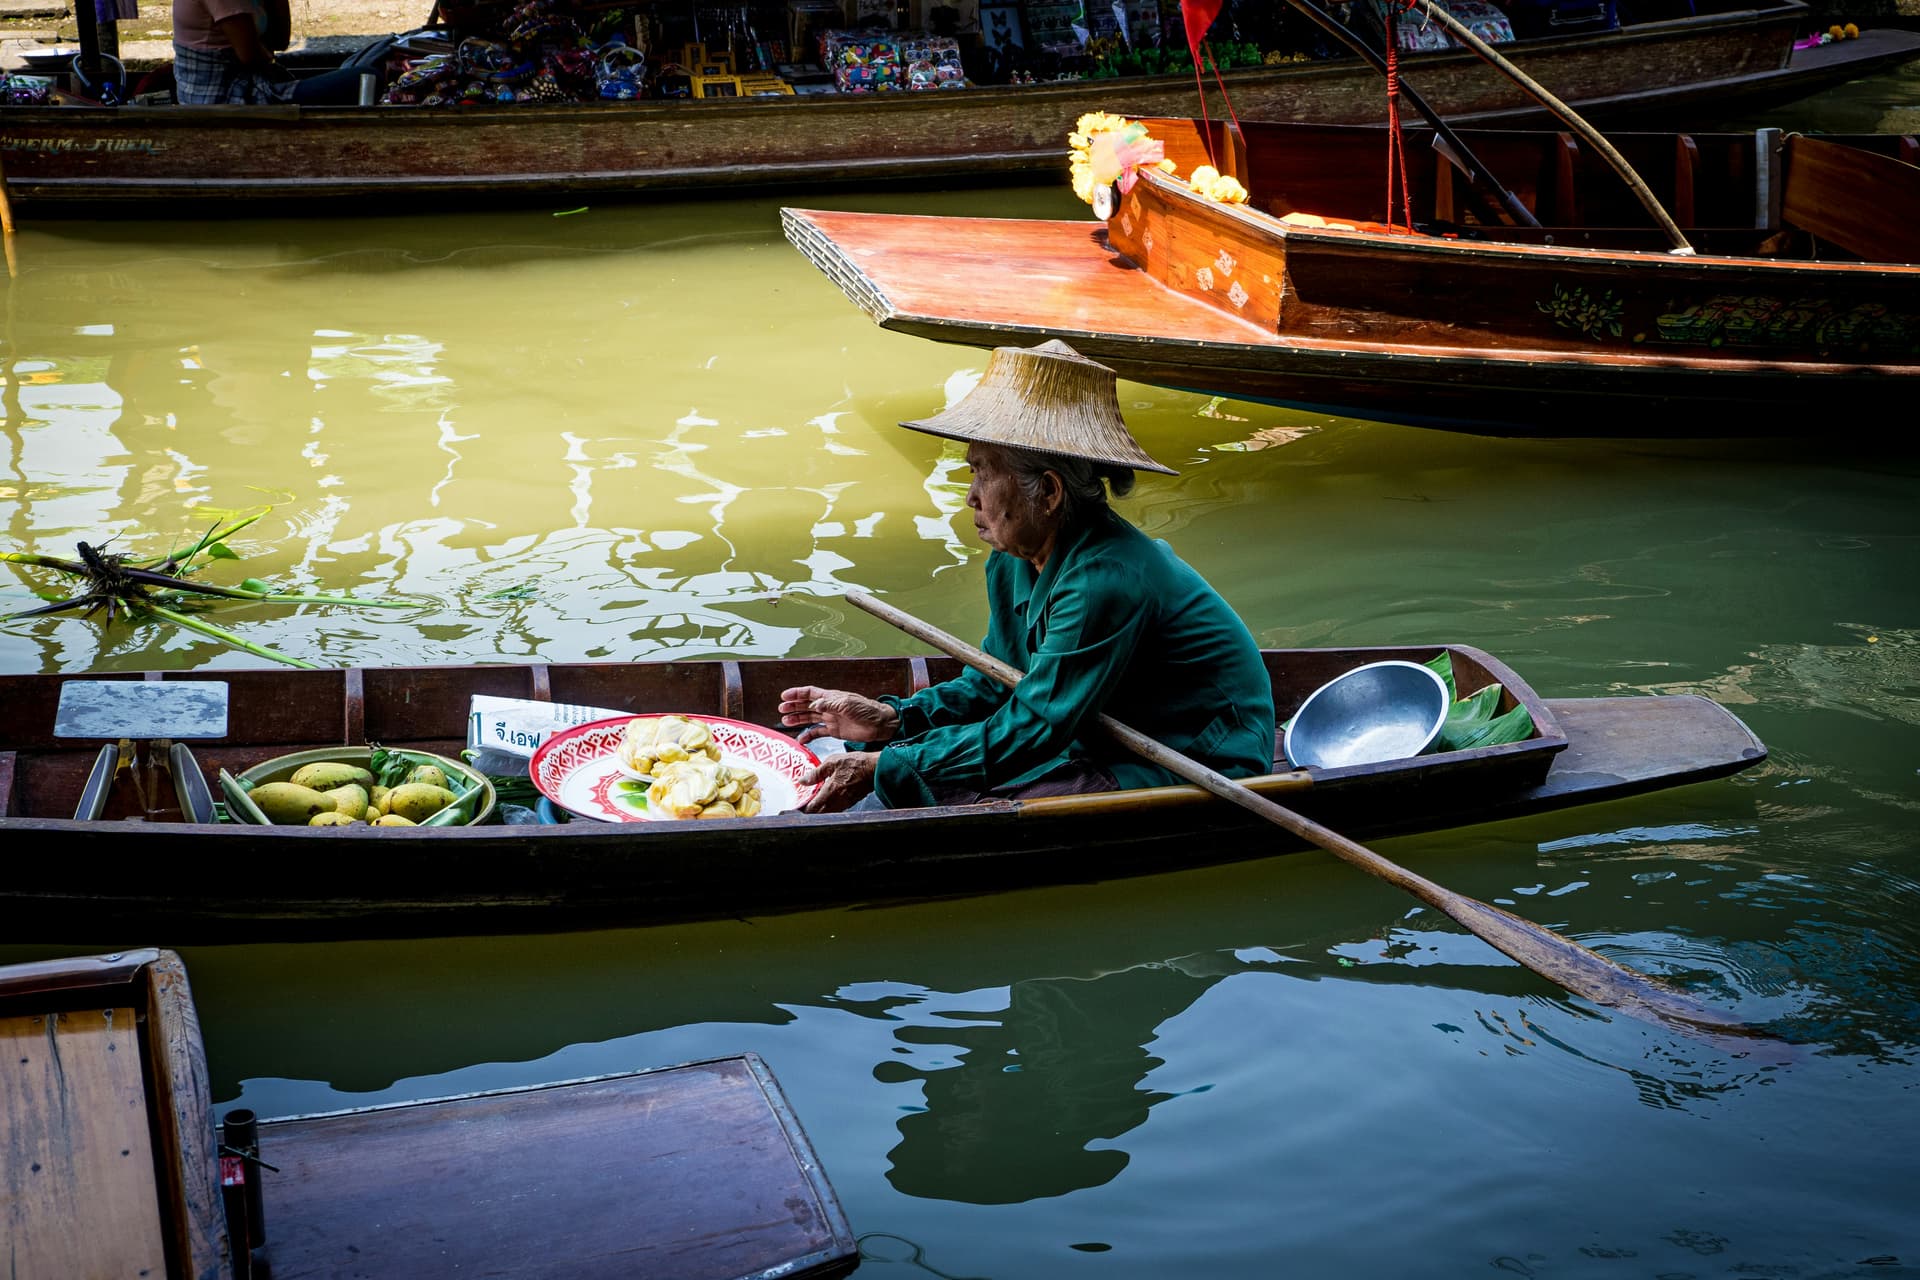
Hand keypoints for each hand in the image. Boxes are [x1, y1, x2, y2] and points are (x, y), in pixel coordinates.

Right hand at [778, 685, 898, 744]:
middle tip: (781, 710)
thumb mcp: (848, 704)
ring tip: (785, 722)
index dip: (797, 693)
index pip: (810, 692)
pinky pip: (818, 732)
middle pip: (806, 705)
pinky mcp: (835, 731)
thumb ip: (830, 704)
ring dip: (797, 719)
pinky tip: (801, 739)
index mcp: (831, 697)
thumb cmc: (867, 711)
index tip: (784, 696)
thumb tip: (814, 704)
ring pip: (809, 718)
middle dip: (793, 706)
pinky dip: (808, 735)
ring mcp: (831, 719)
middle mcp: (829, 707)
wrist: (880, 725)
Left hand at [800, 750, 877, 812]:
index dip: (802, 808)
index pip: (811, 808)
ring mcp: (844, 803)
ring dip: (819, 808)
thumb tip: (803, 780)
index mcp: (829, 792)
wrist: (876, 768)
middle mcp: (836, 801)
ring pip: (826, 812)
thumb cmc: (857, 764)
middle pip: (817, 813)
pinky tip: (828, 796)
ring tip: (814, 799)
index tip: (797, 803)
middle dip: (809, 809)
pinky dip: (828, 805)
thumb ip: (816, 773)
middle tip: (803, 802)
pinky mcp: (851, 802)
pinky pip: (836, 808)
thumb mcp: (832, 762)